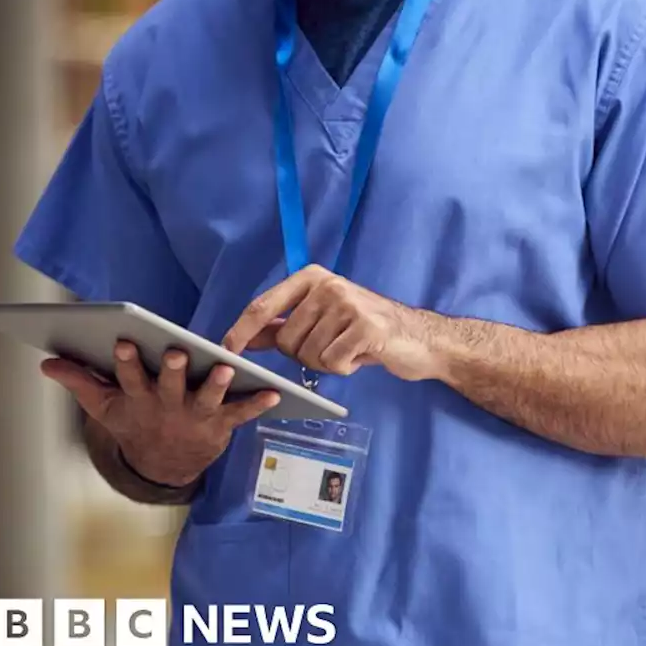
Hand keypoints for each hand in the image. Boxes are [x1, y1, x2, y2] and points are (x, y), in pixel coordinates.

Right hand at [41, 342, 281, 487]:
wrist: (164, 465)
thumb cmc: (136, 423)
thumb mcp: (105, 407)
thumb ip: (80, 382)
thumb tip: (47, 363)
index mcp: (139, 399)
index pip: (130, 377)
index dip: (127, 362)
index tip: (125, 342)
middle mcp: (168, 407)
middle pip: (170, 387)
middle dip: (172, 371)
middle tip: (176, 352)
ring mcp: (196, 417)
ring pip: (207, 400)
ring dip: (216, 385)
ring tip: (224, 369)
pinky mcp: (221, 425)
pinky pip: (241, 414)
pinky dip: (258, 404)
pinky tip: (274, 392)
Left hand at [222, 265, 442, 380]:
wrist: (419, 338)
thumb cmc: (365, 329)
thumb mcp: (321, 319)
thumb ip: (282, 324)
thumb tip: (243, 337)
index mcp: (312, 277)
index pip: (263, 306)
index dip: (240, 332)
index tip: (226, 352)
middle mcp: (328, 285)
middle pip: (286, 339)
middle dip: (303, 354)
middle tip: (332, 347)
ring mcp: (348, 304)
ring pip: (308, 354)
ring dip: (326, 362)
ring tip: (349, 349)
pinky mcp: (366, 328)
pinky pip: (332, 363)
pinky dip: (344, 368)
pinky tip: (361, 356)